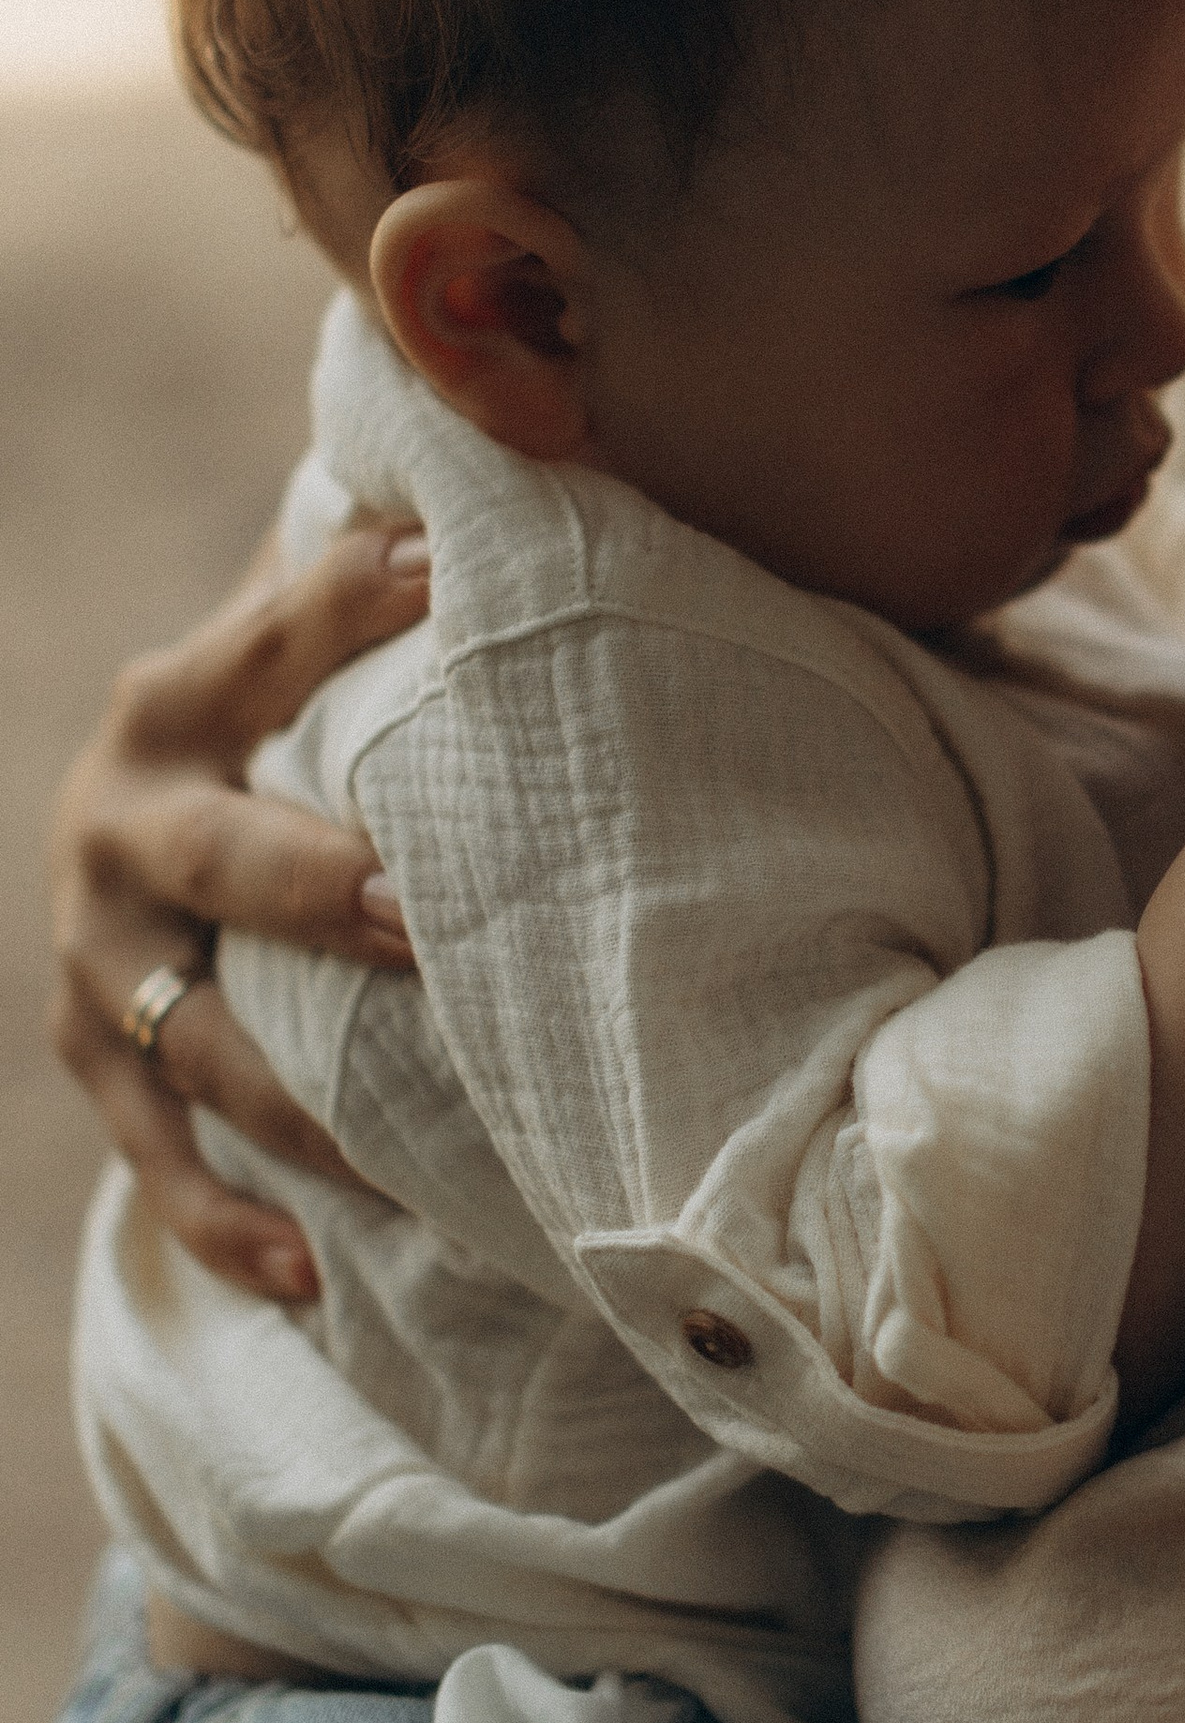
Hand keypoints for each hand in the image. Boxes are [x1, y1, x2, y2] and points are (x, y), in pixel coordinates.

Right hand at [48, 528, 431, 1302]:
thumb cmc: (279, 707)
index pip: (266, 640)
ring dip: (294, 1098)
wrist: (133, 810)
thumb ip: (391, 557)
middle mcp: (120, 826)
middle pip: (216, 860)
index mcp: (178, 698)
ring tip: (397, 1155)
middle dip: (308, 888)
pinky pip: (161, 1163)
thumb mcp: (302, 623)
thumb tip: (546, 449)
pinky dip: (231, 1222)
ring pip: (194, 1041)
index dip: (345, 602)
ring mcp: (99, 962)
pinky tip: (318, 1272)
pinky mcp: (100, 1068)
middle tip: (415, 917)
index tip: (447, 574)